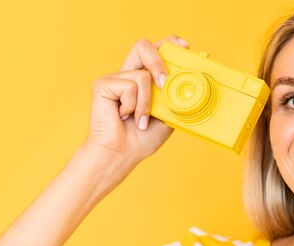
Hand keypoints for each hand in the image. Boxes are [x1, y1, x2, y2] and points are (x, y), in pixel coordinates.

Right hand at [83, 35, 189, 168]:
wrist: (122, 154)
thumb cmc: (142, 138)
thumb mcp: (168, 116)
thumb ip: (175, 97)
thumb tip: (190, 82)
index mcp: (142, 79)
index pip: (155, 50)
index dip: (169, 43)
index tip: (184, 46)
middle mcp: (127, 74)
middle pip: (143, 46)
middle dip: (158, 62)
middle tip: (165, 84)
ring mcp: (114, 78)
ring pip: (142, 75)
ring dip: (147, 103)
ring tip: (140, 120)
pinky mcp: (102, 85)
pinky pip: (129, 86)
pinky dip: (133, 106)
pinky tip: (123, 117)